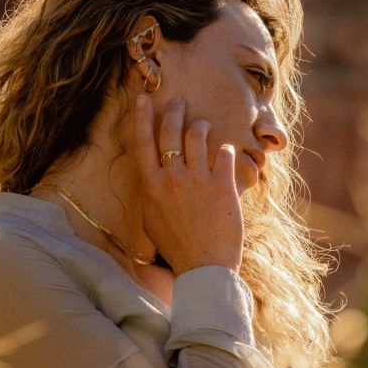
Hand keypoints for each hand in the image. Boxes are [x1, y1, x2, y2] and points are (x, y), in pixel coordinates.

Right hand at [134, 94, 243, 275]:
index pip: (142, 142)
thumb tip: (152, 174)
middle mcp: (172, 178)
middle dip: (175, 110)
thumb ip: (151, 193)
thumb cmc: (176, 247)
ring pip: (198, 136)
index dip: (141, 117)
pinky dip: (225, 149)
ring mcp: (198, 181)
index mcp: (151, 186)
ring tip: (203, 124)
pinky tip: (225, 151)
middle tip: (180, 101)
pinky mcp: (223, 186)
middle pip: (170, 132)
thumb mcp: (151, 220)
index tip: (143, 99)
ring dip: (200, 125)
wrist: (204, 268)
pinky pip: (224, 154)